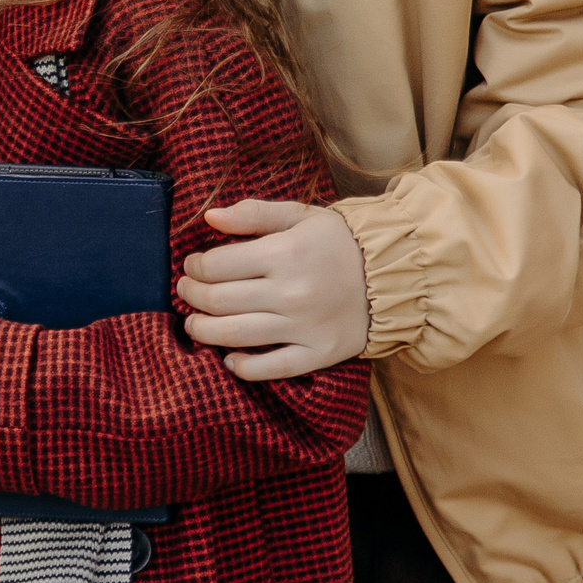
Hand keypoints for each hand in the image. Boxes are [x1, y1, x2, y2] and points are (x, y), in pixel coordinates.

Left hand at [177, 201, 370, 380]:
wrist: (396, 275)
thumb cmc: (340, 242)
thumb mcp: (300, 216)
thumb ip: (254, 214)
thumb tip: (210, 217)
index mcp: (285, 253)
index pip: (217, 265)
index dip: (195, 267)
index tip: (192, 266)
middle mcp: (291, 292)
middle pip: (219, 301)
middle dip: (192, 296)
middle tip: (186, 292)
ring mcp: (305, 327)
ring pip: (235, 336)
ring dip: (204, 330)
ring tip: (195, 323)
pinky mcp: (318, 353)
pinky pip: (272, 368)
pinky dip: (243, 367)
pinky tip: (230, 359)